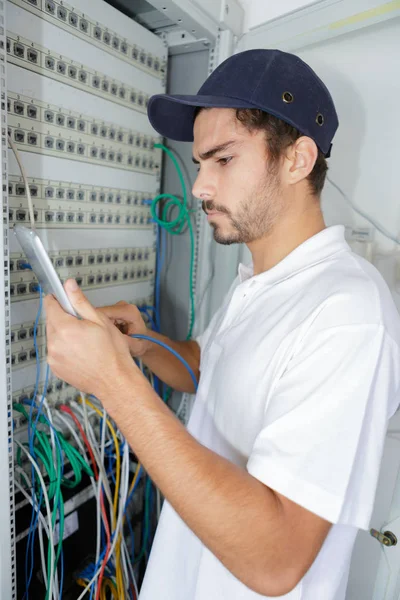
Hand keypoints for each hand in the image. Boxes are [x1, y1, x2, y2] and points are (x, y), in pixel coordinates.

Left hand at [44, 280, 140, 400]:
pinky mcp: (56, 368)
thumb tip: (69, 285)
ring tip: (85, 342)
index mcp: (65, 328)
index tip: (64, 299)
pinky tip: (81, 352)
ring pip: (54, 337)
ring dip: (64, 335)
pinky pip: (56, 352)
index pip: (50, 305)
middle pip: (52, 321)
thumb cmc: (113, 353)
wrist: (115, 381)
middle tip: (85, 326)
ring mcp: (53, 358)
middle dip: (64, 319)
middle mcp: (55, 343)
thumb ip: (80, 302)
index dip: (58, 299)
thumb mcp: (100, 320)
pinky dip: (65, 349)